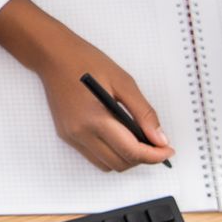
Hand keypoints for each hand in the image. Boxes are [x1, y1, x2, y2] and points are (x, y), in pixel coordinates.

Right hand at [0, 0, 172, 171]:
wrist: (52, 55)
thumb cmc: (86, 61)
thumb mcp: (123, 81)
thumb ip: (143, 112)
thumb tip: (159, 138)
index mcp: (95, 118)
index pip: (131, 151)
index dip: (154, 155)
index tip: (168, 150)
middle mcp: (81, 133)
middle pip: (120, 163)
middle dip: (143, 158)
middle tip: (156, 143)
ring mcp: (72, 136)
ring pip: (107, 165)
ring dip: (126, 158)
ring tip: (137, 140)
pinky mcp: (67, 135)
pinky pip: (94, 156)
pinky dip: (111, 153)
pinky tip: (118, 136)